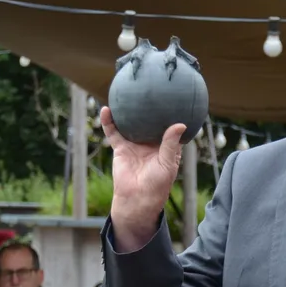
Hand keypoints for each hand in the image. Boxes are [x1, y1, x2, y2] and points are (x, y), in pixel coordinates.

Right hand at [99, 106, 184, 248]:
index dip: (171, 113)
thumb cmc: (157, 184)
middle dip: (149, 107)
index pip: (170, 126)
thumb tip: (180, 125)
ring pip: (130, 123)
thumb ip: (171, 144)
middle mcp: (150, 142)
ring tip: (125, 93)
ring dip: (127, 110)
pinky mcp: (121, 148)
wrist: (137, 199)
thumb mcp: (168, 163)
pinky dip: (109, 122)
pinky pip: (114, 132)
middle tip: (150, 87)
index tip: (175, 96)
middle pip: (149, 121)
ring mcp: (135, 144)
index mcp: (165, 145)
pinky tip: (106, 109)